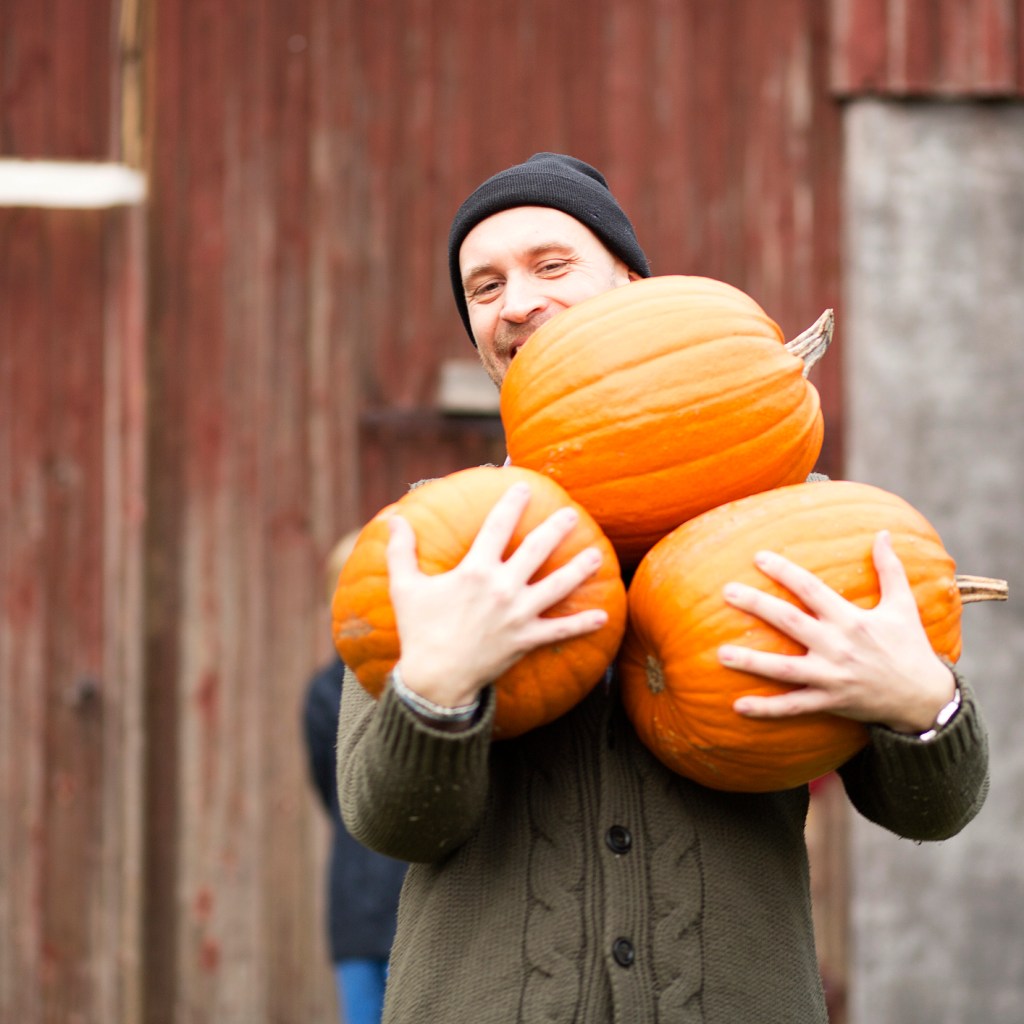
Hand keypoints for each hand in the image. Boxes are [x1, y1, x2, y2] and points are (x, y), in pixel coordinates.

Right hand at [386, 481, 608, 708]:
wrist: (435, 679)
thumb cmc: (419, 631)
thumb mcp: (405, 588)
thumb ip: (400, 551)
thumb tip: (394, 519)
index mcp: (475, 570)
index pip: (498, 527)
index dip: (512, 504)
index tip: (524, 487)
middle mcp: (502, 587)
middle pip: (537, 550)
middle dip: (556, 528)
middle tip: (571, 513)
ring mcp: (518, 614)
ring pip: (557, 586)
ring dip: (579, 569)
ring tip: (596, 555)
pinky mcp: (527, 640)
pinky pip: (560, 630)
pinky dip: (583, 625)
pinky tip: (604, 617)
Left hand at [719, 530, 955, 732]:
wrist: (924, 699)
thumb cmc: (910, 647)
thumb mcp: (903, 606)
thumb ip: (890, 569)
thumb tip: (883, 533)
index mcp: (851, 620)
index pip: (811, 589)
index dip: (785, 572)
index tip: (758, 557)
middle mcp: (837, 646)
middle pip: (790, 622)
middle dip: (757, 605)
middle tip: (727, 591)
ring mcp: (831, 676)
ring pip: (784, 669)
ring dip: (752, 662)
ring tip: (721, 654)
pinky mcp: (829, 702)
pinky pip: (792, 707)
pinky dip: (766, 709)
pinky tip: (738, 705)